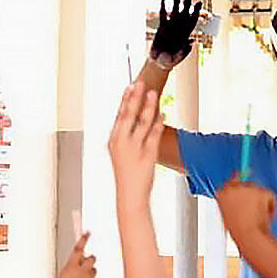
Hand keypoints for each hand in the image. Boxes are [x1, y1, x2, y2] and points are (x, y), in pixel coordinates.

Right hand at [52, 233, 97, 277]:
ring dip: (89, 272)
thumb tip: (80, 260)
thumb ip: (73, 266)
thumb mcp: (64, 274)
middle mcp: (82, 271)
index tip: (88, 233)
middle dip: (89, 259)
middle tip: (85, 264)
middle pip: (91, 258)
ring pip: (93, 270)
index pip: (78, 249)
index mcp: (71, 267)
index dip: (83, 240)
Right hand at [108, 83, 163, 203]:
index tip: (130, 86)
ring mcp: (135, 148)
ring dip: (148, 106)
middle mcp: (122, 142)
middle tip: (141, 82)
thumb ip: (125, 136)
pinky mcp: (148, 154)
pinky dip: (158, 122)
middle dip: (135, 97)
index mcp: (114, 140)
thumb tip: (132, 119)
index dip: (126, 99)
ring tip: (154, 93)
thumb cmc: (127, 174)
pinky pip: (154, 134)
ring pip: (142, 122)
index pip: (120, 115)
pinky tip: (162, 113)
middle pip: (129, 115)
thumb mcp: (120, 152)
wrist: (130, 194)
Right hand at [150, 0, 201, 69]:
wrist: (159, 63)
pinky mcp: (162, 27)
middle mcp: (179, 28)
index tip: (199, 2)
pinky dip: (164, 6)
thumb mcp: (176, 59)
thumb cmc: (169, 62)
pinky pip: (163, 14)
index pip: (192, 20)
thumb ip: (183, 52)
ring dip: (177, 0)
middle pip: (185, 12)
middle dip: (187, 1)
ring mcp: (171, 26)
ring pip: (175, 10)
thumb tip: (190, 42)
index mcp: (185, 34)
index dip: (196, 12)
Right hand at [216, 180, 275, 244]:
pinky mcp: (261, 191)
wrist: (249, 236)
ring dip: (261, 202)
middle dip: (252, 195)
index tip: (244, 196)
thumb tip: (241, 201)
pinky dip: (271, 206)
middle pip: (246, 185)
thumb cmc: (239, 232)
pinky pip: (270, 196)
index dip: (240, 190)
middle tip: (254, 210)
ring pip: (259, 192)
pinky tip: (265, 216)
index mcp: (222, 194)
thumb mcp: (229, 216)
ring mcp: (248, 188)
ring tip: (257, 218)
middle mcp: (234, 187)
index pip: (231, 183)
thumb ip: (233, 204)